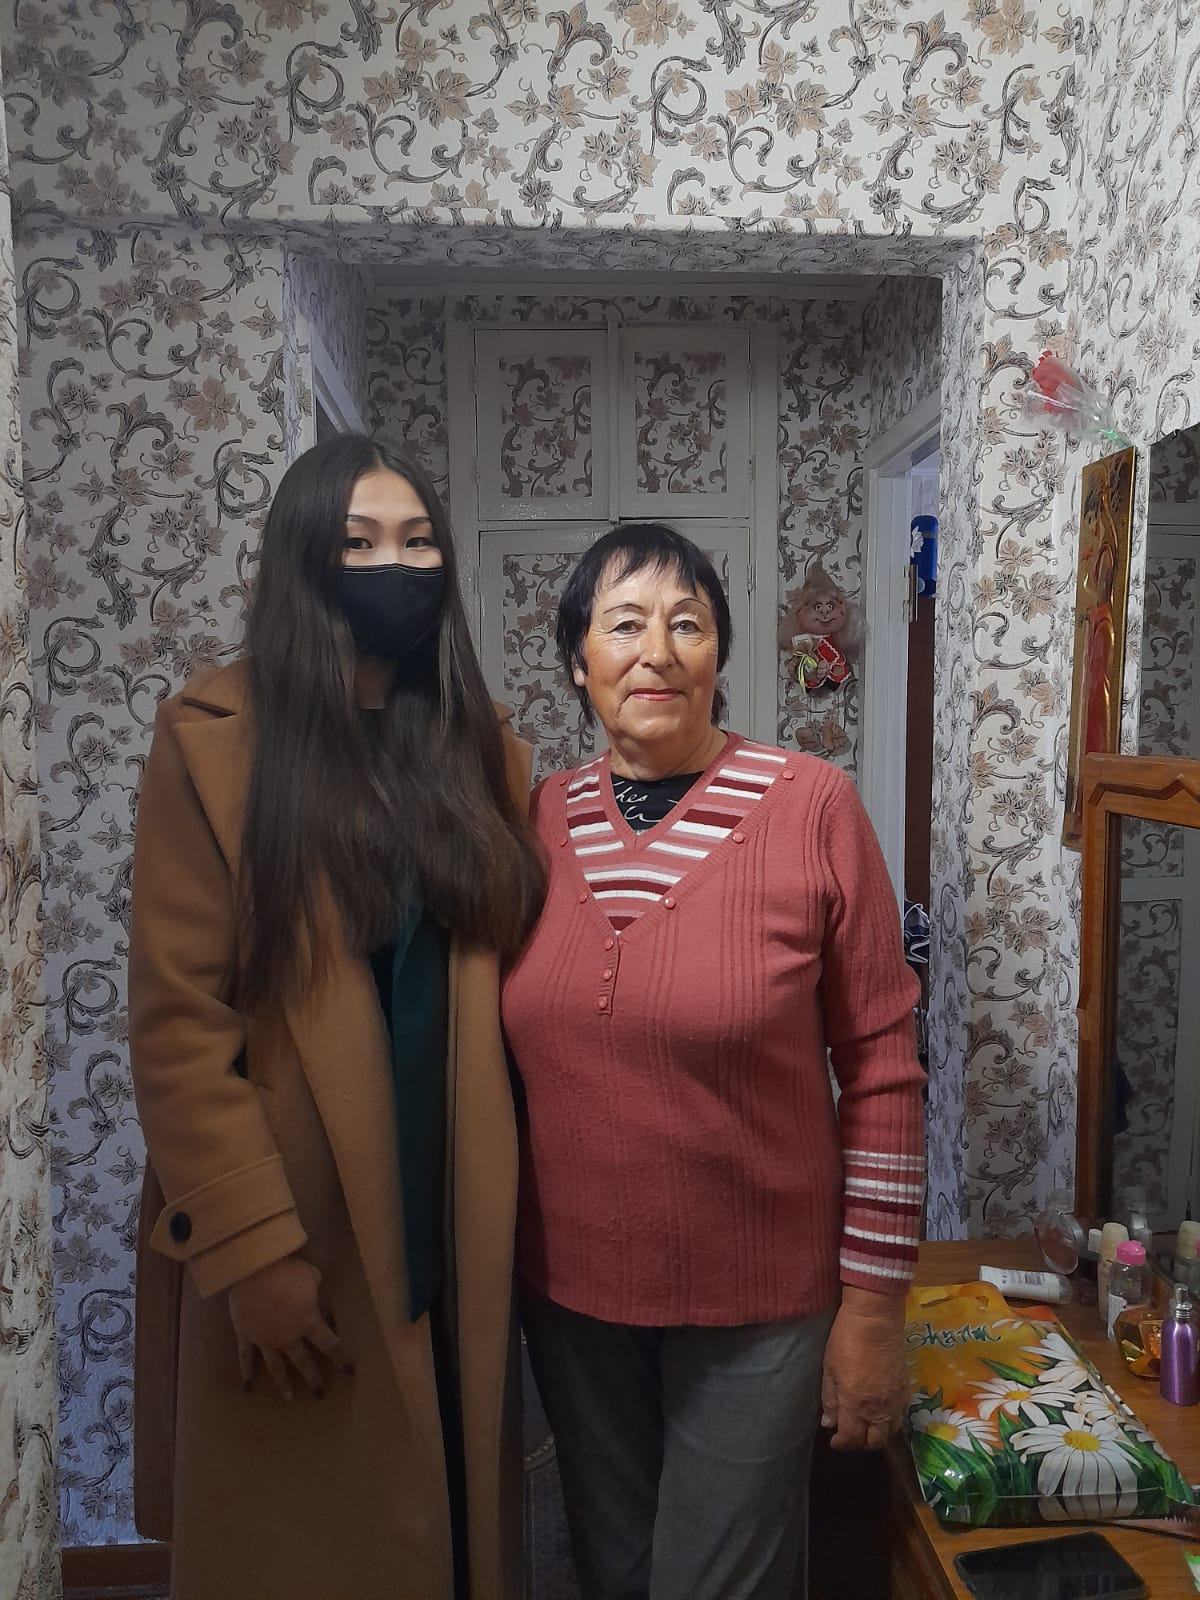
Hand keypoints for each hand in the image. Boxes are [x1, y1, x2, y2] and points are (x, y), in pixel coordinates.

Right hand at [227, 1255, 352, 1401]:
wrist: (254, 1268)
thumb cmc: (288, 1270)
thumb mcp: (313, 1277)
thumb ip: (319, 1295)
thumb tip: (323, 1307)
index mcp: (308, 1322)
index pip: (329, 1344)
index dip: (341, 1358)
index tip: (350, 1372)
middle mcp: (288, 1336)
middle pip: (303, 1362)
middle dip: (313, 1378)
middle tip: (320, 1395)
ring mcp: (265, 1339)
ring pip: (276, 1367)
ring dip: (283, 1384)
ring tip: (289, 1398)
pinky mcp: (246, 1335)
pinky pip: (246, 1357)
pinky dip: (246, 1372)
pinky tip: (248, 1387)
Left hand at [820, 1286, 908, 1450]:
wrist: (876, 1319)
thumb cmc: (846, 1339)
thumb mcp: (829, 1368)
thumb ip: (830, 1399)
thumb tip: (828, 1424)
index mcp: (855, 1404)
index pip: (851, 1439)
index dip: (842, 1444)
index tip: (835, 1441)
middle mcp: (878, 1408)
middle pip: (873, 1442)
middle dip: (860, 1444)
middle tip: (850, 1435)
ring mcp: (895, 1400)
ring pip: (890, 1433)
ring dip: (877, 1435)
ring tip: (866, 1426)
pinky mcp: (906, 1390)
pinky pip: (901, 1416)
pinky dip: (891, 1422)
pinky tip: (881, 1413)